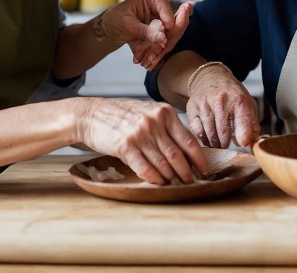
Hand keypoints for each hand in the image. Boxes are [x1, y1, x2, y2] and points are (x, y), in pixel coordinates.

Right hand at [79, 98, 208, 184]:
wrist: (92, 115)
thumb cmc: (122, 115)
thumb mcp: (148, 112)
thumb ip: (166, 125)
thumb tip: (186, 146)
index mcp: (164, 112)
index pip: (188, 139)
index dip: (199, 157)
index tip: (205, 169)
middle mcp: (154, 122)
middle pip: (177, 154)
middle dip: (186, 171)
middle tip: (190, 180)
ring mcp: (140, 134)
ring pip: (163, 163)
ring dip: (171, 177)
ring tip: (175, 183)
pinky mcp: (125, 146)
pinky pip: (145, 168)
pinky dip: (154, 178)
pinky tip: (159, 182)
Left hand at [101, 0, 193, 69]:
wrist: (108, 30)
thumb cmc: (114, 21)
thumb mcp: (129, 26)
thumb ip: (146, 31)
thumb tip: (163, 38)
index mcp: (150, 0)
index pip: (165, 5)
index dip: (168, 19)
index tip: (166, 31)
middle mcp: (157, 9)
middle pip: (171, 21)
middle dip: (167, 38)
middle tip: (160, 50)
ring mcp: (159, 22)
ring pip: (168, 34)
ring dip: (160, 48)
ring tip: (149, 61)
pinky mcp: (157, 33)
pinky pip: (161, 42)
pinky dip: (155, 52)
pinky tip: (145, 60)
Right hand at [186, 64, 259, 148]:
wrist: (210, 77)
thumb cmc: (231, 93)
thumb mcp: (247, 103)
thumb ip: (252, 124)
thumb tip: (252, 144)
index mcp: (238, 99)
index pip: (242, 120)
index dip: (244, 135)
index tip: (243, 143)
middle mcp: (221, 100)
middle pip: (223, 131)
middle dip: (225, 143)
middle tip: (226, 145)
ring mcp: (204, 104)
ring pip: (209, 132)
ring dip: (214, 143)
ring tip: (218, 144)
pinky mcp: (192, 108)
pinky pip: (197, 130)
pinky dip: (203, 138)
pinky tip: (208, 137)